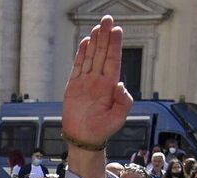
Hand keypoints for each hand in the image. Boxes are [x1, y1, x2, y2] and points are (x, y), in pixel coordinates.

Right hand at [62, 15, 131, 147]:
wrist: (84, 139)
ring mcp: (86, 83)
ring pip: (91, 57)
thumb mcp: (119, 117)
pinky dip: (81, 55)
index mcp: (110, 86)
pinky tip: (85, 43)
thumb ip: (123, 101)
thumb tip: (120, 85)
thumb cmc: (103, 130)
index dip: (115, 45)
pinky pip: (78, 67)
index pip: (113, 60)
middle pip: (102, 54)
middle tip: (107, 20)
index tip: (117, 30)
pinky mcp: (73, 87)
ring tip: (98, 27)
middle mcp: (99, 81)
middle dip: (105, 37)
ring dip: (94, 42)